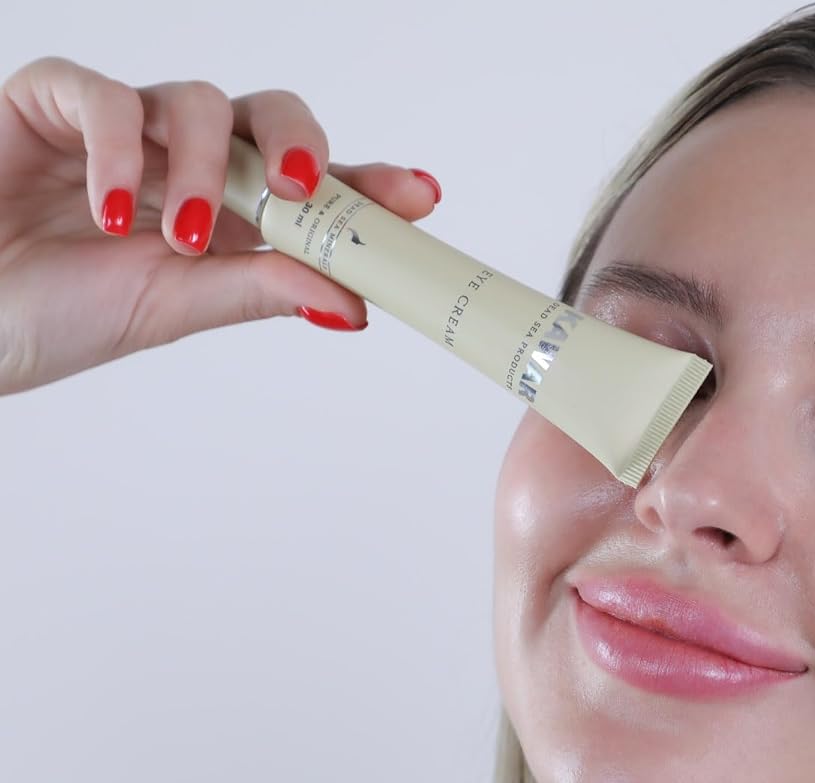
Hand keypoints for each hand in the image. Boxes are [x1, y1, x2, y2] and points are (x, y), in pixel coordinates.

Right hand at [0, 56, 444, 394]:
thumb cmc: (57, 313)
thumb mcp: (175, 309)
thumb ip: (260, 291)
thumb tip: (356, 303)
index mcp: (226, 212)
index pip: (311, 185)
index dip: (367, 183)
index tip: (421, 198)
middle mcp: (183, 161)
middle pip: (269, 116)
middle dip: (303, 146)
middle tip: (309, 191)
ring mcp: (123, 129)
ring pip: (197, 101)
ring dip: (204, 168)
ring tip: (185, 237)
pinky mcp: (51, 102)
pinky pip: (104, 96)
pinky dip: (118, 149)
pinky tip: (111, 212)